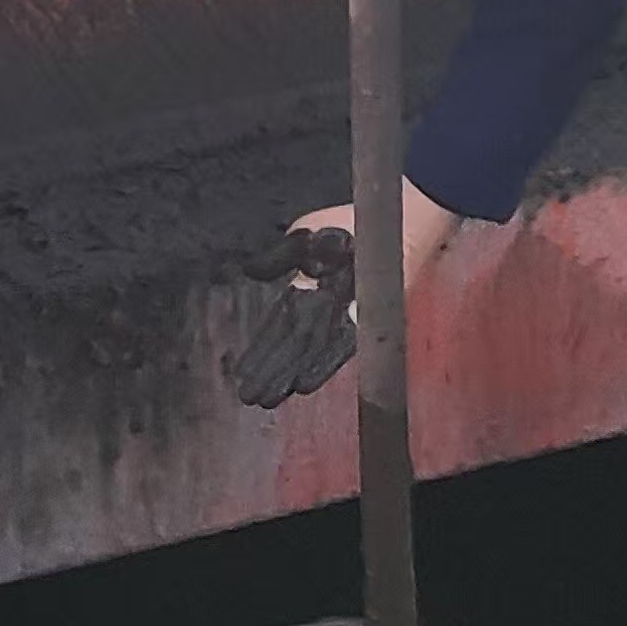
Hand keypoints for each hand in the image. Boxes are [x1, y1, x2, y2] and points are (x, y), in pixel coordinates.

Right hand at [224, 186, 465, 410]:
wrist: (385, 225)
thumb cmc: (346, 226)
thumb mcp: (303, 236)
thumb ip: (276, 257)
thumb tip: (248, 273)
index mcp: (303, 288)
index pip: (275, 326)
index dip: (258, 349)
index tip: (240, 373)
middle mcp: (318, 308)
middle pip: (288, 347)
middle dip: (267, 371)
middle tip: (248, 397)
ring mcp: (338, 318)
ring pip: (306, 355)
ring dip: (285, 377)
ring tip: (265, 399)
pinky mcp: (361, 323)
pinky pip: (337, 351)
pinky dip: (320, 368)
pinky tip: (302, 387)